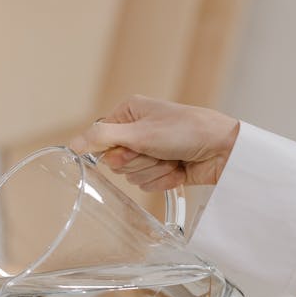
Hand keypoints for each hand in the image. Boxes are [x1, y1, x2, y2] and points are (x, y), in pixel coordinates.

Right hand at [69, 95, 239, 189]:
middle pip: (116, 160)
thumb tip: (71, 144)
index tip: (131, 147)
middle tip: (157, 151)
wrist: (224, 150)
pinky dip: (164, 180)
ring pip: (132, 176)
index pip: (101, 139)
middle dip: (138, 162)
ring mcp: (152, 151)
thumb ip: (102, 138)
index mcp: (130, 112)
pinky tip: (178, 170)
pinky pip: (149, 184)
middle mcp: (138, 130)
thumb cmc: (187, 131)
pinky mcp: (164, 169)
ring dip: (153, 172)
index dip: (115, 150)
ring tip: (172, 159)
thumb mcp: (139, 132)